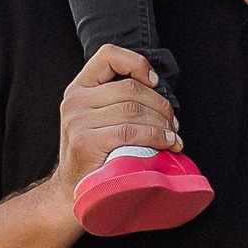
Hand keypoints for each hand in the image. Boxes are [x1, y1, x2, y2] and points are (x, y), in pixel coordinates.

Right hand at [51, 45, 180, 215]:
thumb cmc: (96, 155)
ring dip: (162, 123)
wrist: (73, 193)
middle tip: (173, 124)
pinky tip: (167, 144)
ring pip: (133, 109)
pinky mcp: (85, 142)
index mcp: (78, 88)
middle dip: (161, 105)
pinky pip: (130, 131)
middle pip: (130, 88)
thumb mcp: (99, 119)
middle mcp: (74, 101)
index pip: (108, 55)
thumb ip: (117, 100)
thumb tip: (159, 90)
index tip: (154, 82)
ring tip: (173, 137)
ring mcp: (77, 121)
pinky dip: (155, 136)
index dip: (137, 63)